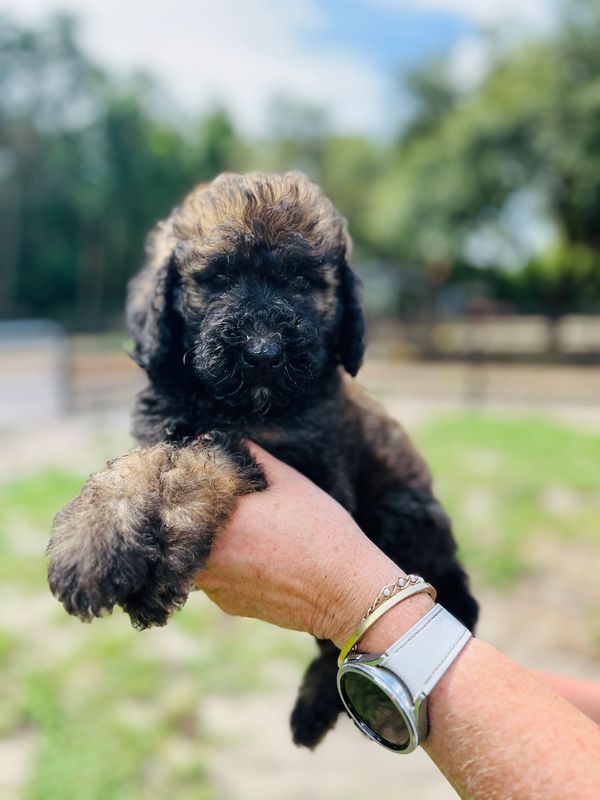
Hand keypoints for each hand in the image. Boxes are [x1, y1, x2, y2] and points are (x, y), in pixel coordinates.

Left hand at [196, 443, 429, 646]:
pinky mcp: (227, 604)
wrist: (346, 592)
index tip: (197, 471)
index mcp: (218, 522)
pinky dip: (223, 562)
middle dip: (194, 511)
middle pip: (181, 527)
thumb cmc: (322, 532)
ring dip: (206, 538)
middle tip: (215, 497)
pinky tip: (253, 554)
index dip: (188, 479)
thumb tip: (224, 440)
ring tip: (240, 526)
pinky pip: (212, 576)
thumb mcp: (290, 482)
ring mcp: (214, 586)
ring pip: (194, 553)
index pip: (183, 493)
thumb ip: (251, 457)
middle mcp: (206, 558)